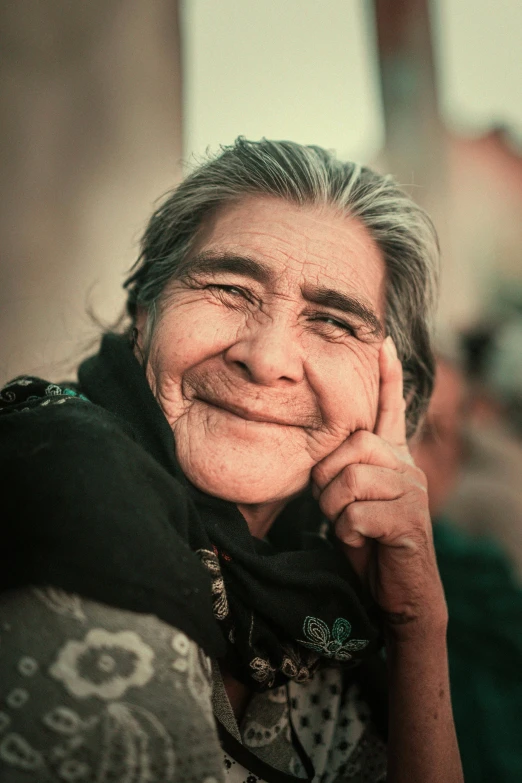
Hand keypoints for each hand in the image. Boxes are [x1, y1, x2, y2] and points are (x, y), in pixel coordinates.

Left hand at [311, 337, 446, 634]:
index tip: (383, 341)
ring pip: (350, 479)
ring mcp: (412, 491)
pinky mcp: (410, 519)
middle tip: (333, 507)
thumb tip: (323, 454)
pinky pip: (356, 513)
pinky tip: (362, 542)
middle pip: (352, 445)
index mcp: (392, 457)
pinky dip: (347, 532)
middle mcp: (407, 466)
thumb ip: (344, 472)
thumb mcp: (350, 501)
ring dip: (334, 509)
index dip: (387, 376)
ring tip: (348, 527)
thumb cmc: (368, 544)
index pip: (390, 409)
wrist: (398, 594)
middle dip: (327, 479)